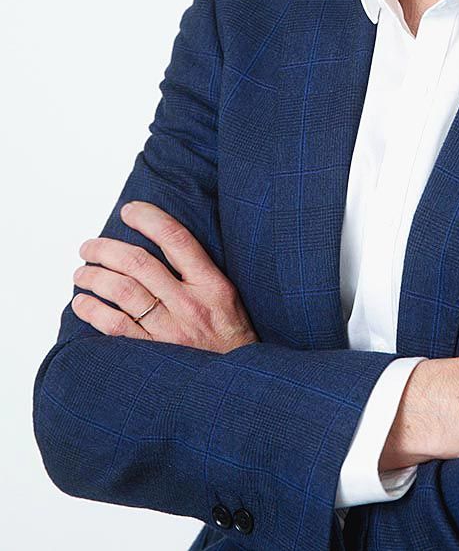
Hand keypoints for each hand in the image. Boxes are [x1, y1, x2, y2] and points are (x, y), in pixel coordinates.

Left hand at [72, 200, 258, 352]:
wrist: (239, 384)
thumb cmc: (231, 338)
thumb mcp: (228, 297)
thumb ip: (200, 273)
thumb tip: (164, 245)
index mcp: (212, 285)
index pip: (177, 239)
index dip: (149, 219)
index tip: (129, 210)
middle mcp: (190, 304)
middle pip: (139, 263)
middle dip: (107, 249)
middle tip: (90, 246)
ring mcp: (170, 331)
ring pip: (123, 291)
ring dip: (95, 277)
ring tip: (82, 272)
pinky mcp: (154, 355)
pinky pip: (116, 327)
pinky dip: (94, 311)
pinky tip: (83, 303)